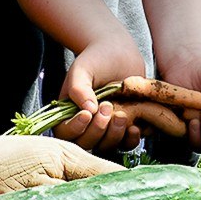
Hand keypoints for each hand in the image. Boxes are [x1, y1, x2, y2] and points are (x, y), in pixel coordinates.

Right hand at [55, 37, 145, 151]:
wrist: (119, 52)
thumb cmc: (95, 59)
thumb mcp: (82, 70)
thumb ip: (79, 88)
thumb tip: (88, 110)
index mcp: (68, 114)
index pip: (65, 133)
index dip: (75, 129)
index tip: (87, 114)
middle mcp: (86, 126)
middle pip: (86, 144)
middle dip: (97, 130)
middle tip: (107, 107)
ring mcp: (106, 129)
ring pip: (106, 146)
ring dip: (114, 136)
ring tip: (121, 115)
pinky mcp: (124, 129)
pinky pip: (127, 144)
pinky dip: (131, 140)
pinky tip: (135, 127)